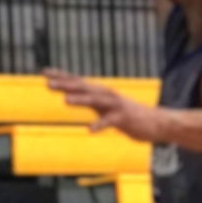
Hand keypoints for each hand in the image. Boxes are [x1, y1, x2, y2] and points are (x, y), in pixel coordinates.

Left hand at [46, 69, 164, 141]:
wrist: (157, 123)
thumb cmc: (129, 116)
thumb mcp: (106, 107)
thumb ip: (90, 102)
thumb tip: (71, 97)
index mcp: (100, 93)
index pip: (77, 81)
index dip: (61, 76)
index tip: (44, 72)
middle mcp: (107, 95)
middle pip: (83, 87)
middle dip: (65, 85)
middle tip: (47, 84)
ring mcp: (116, 106)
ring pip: (95, 100)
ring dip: (80, 100)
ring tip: (65, 101)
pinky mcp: (124, 119)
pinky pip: (110, 121)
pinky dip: (100, 124)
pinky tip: (90, 130)